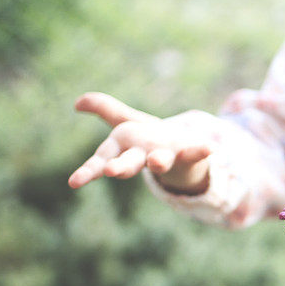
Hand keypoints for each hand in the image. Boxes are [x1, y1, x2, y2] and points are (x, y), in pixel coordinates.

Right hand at [68, 92, 211, 193]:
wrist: (182, 154)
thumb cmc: (148, 142)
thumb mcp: (127, 123)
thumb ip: (107, 111)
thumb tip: (79, 102)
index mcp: (124, 150)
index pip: (100, 161)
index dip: (87, 171)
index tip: (73, 183)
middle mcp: (143, 157)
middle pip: (128, 163)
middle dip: (121, 167)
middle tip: (112, 172)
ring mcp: (167, 157)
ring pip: (160, 161)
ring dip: (159, 162)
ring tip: (158, 162)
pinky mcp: (188, 153)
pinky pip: (195, 153)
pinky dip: (201, 151)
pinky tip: (211, 148)